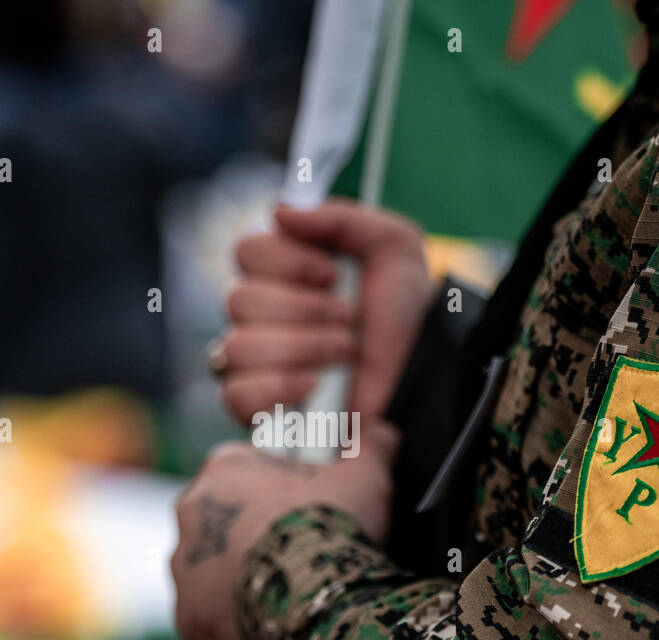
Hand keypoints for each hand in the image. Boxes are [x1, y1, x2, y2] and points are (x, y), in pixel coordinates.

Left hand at [171, 419, 399, 639]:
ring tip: (288, 590)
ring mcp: (184, 568)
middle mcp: (191, 513)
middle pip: (225, 523)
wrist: (317, 590)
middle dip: (256, 536)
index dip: (280, 489)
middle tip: (298, 550)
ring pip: (213, 573)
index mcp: (224, 469)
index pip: (246, 471)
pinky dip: (235, 623)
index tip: (305, 506)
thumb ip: (370, 448)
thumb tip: (381, 435)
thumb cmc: (333, 525)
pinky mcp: (190, 617)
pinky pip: (212, 620)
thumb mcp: (365, 475)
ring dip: (242, 579)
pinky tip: (271, 621)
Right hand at [218, 199, 435, 425]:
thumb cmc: (404, 316)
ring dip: (302, 348)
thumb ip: (344, 218)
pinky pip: (236, 395)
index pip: (247, 250)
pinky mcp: (259, 408)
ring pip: (237, 347)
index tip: (332, 275)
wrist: (422, 376)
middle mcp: (260, 314)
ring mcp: (255, 363)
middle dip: (305, 310)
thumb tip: (279, 212)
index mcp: (283, 271)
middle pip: (239, 300)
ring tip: (343, 354)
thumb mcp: (393, 248)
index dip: (288, 261)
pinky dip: (278, 388)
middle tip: (349, 320)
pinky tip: (313, 387)